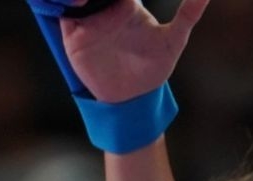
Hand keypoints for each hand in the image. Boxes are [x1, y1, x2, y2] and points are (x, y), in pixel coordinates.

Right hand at [61, 0, 211, 103]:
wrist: (133, 97)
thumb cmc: (153, 67)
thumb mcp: (173, 41)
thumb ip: (188, 15)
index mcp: (128, 3)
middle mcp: (106, 7)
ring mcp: (88, 18)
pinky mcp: (73, 33)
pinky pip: (64, 12)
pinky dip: (66, 4)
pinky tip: (75, 2)